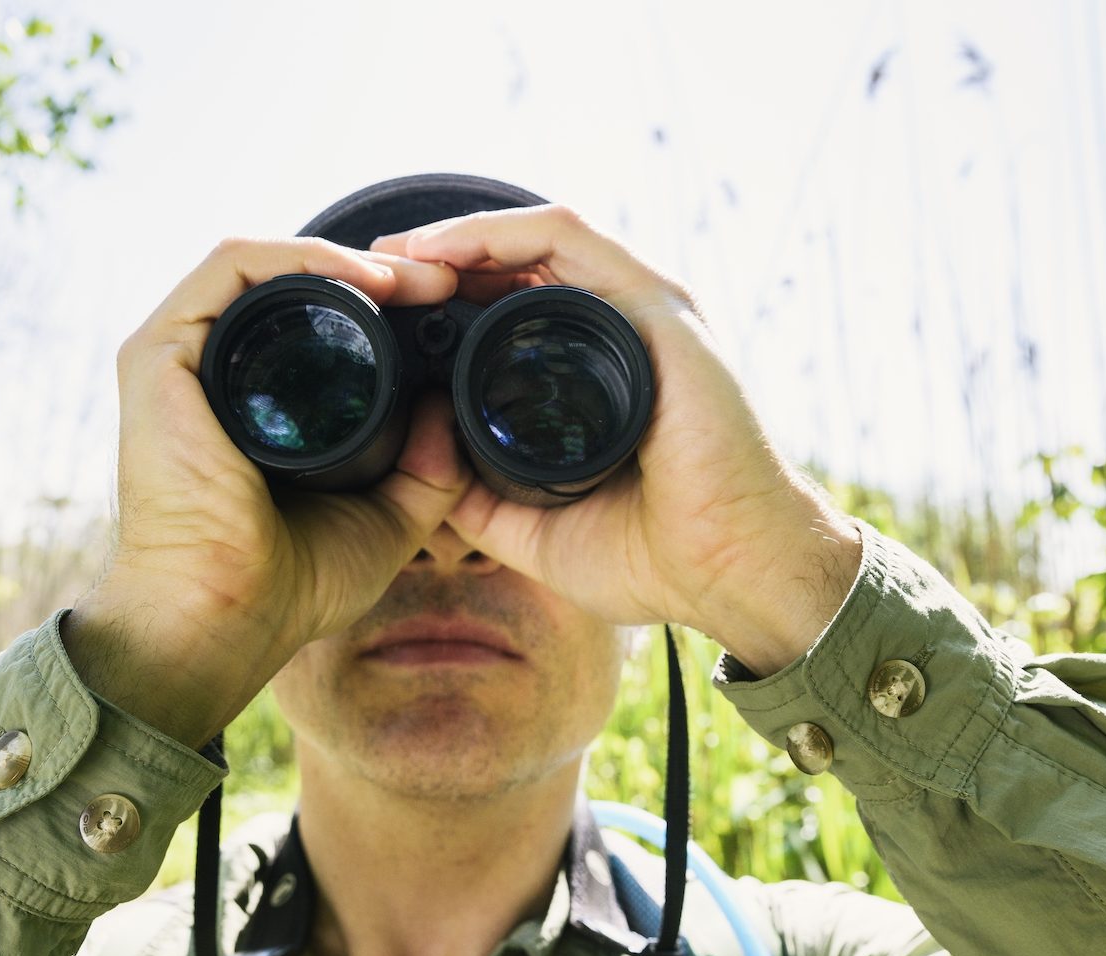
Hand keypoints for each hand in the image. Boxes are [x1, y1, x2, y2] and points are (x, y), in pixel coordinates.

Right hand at [65, 237, 467, 746]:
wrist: (227, 616)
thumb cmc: (290, 587)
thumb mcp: (388, 522)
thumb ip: (428, 470)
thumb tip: (449, 405)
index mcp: (254, 405)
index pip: (317, 324)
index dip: (386, 305)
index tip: (449, 310)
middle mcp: (213, 373)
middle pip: (295, 288)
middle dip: (378, 272)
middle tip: (445, 284)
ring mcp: (179, 356)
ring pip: (267, 264)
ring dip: (348, 257)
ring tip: (417, 280)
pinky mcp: (158, 351)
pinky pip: (233, 265)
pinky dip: (302, 256)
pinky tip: (365, 279)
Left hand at [371, 205, 862, 676]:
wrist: (732, 573)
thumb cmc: (660, 557)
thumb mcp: (536, 529)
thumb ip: (480, 501)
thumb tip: (418, 481)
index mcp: (601, 372)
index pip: (517, 306)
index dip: (448, 297)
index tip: (384, 310)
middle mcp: (624, 331)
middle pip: (521, 263)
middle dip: (441, 257)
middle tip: (374, 272)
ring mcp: (644, 311)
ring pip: (538, 237)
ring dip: (459, 235)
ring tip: (395, 253)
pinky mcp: (659, 307)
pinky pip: (569, 239)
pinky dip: (501, 233)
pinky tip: (445, 249)